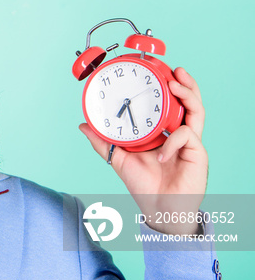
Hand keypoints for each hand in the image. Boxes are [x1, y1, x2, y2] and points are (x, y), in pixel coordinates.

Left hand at [80, 67, 206, 234]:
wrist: (158, 209)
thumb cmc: (143, 186)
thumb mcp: (117, 159)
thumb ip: (102, 142)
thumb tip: (83, 125)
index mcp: (163, 132)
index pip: (170, 104)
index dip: (169, 87)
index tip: (159, 71)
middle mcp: (178, 134)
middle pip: (190, 102)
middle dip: (186, 84)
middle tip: (174, 71)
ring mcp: (190, 143)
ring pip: (197, 111)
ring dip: (189, 96)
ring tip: (176, 85)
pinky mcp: (197, 153)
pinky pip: (187, 135)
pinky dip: (172, 140)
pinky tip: (161, 154)